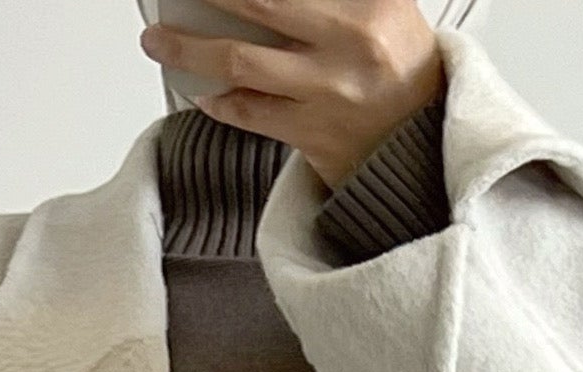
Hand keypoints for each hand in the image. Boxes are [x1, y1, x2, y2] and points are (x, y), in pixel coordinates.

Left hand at [140, 0, 441, 192]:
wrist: (424, 146)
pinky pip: (250, 112)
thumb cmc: (399, 68)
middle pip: (259, 2)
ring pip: (241, 62)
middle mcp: (350, 42)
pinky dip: (217, 98)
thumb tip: (266, 2)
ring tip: (158, 40)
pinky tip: (197, 86)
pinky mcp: (312, 134)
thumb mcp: (386, 6)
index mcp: (373, 3)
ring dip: (189, 49)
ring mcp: (329, 91)